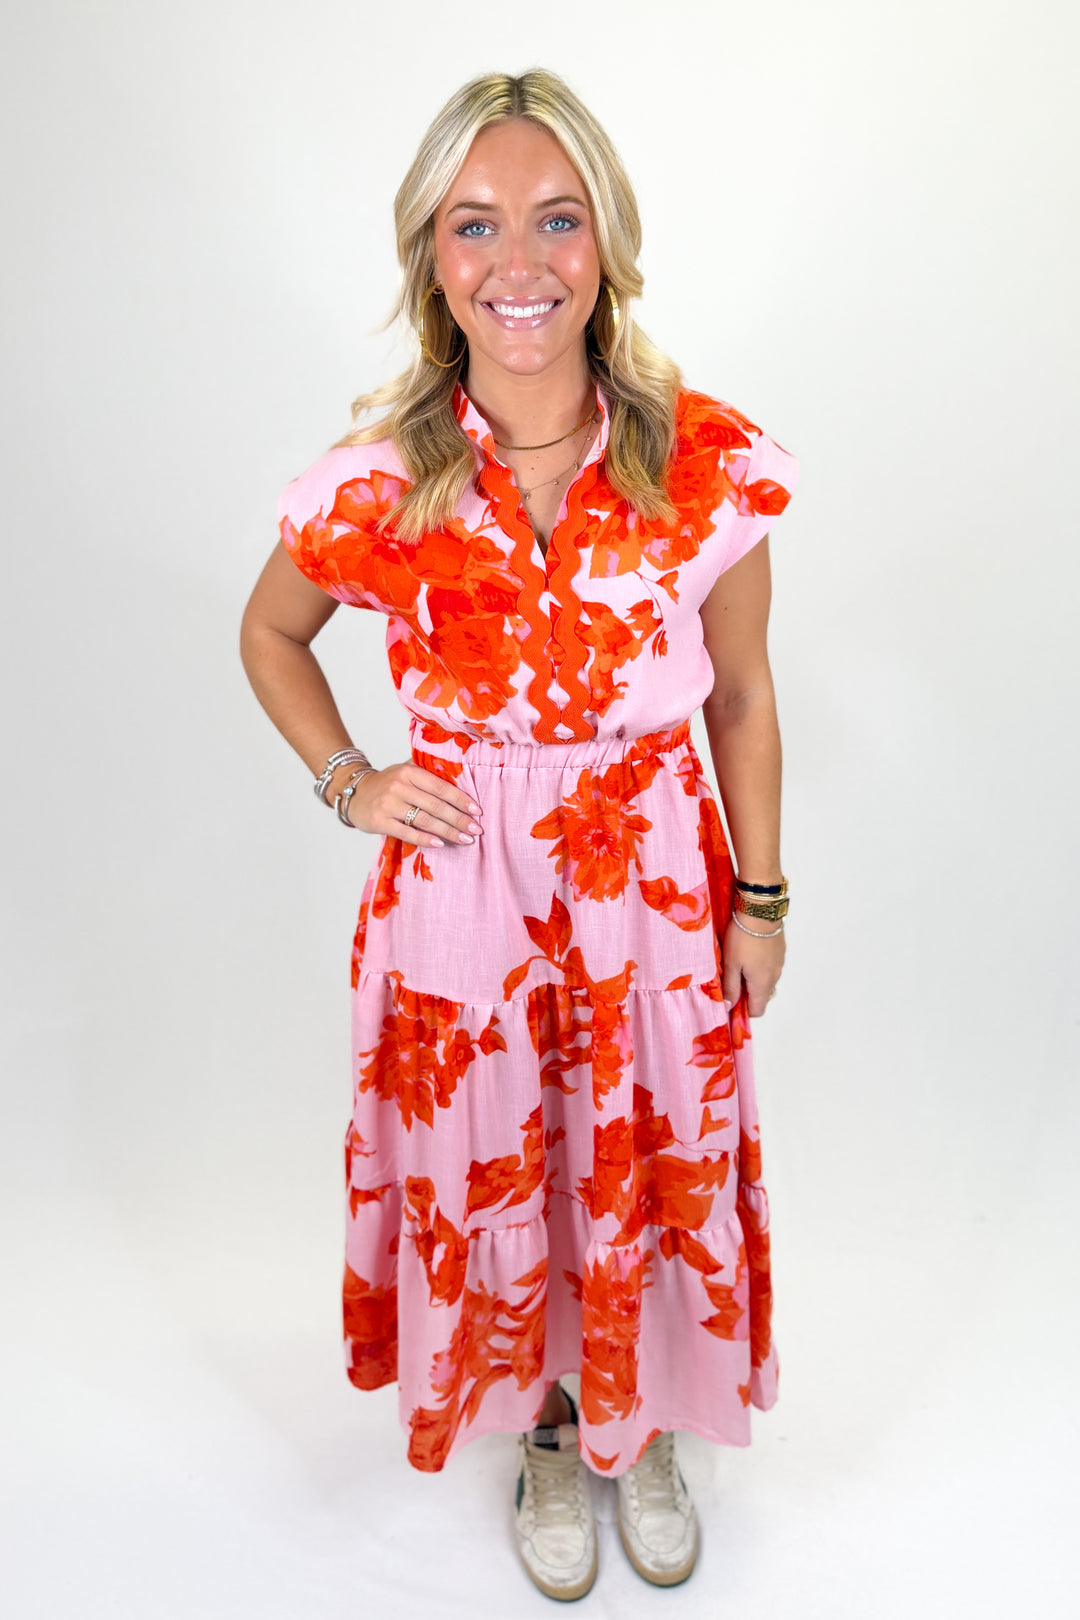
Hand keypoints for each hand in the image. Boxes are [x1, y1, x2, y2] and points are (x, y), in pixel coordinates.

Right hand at [344, 762, 481, 846]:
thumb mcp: (405, 771)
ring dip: (448, 831)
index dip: (461, 799)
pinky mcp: (380, 821)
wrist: (354, 793)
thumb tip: (462, 776)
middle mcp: (399, 786)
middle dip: (459, 819)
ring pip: (425, 820)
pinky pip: (407, 832)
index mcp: (409, 771)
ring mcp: (389, 804)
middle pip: (436, 805)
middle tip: (476, 830)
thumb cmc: (387, 784)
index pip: (441, 786)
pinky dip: (425, 839)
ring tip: (465, 839)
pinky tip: (441, 844)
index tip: (477, 811)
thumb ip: (428, 772)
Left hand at [721, 915, 784, 1016]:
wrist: (760, 911)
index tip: (731, 1000)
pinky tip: (750, 953)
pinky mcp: (781, 951)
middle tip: (731, 979)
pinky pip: (771, 968)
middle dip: (748, 994)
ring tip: (739, 963)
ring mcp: (780, 964)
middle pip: (762, 997)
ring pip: (767, 981)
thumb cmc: (743, 937)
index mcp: (762, 984)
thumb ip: (731, 987)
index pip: (757, 1011)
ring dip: (754, 980)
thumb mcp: (731, 964)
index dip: (743, 1010)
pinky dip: (761, 967)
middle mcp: (775, 977)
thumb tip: (728, 1007)